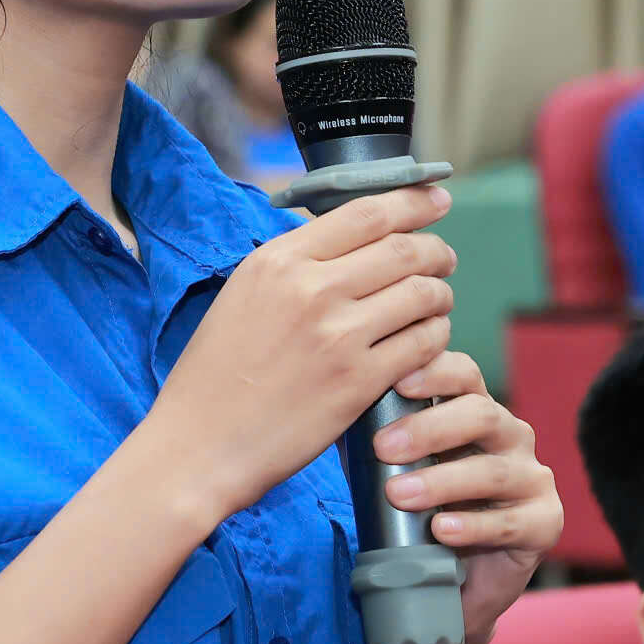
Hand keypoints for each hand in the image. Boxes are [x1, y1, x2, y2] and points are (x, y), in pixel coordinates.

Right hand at [146, 184, 456, 524]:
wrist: (200, 444)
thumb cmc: (215, 374)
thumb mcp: (243, 294)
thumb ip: (294, 265)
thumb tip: (350, 241)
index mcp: (278, 260)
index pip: (366, 213)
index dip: (413, 201)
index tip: (436, 198)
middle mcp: (311, 289)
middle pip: (404, 249)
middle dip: (436, 250)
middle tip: (443, 258)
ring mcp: (338, 336)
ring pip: (422, 295)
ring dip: (440, 295)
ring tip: (435, 303)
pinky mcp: (359, 382)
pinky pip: (423, 345)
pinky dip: (435, 338)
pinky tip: (428, 342)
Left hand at [371, 351, 561, 643]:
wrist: (452, 582)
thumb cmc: (420, 510)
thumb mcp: (392, 467)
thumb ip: (369, 433)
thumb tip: (325, 404)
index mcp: (476, 409)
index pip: (464, 374)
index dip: (435, 371)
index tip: (396, 382)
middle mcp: (511, 435)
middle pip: (480, 414)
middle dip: (429, 428)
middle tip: (383, 447)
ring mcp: (533, 478)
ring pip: (493, 470)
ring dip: (442, 481)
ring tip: (399, 495)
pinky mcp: (545, 524)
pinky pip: (512, 523)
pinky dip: (473, 526)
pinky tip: (442, 530)